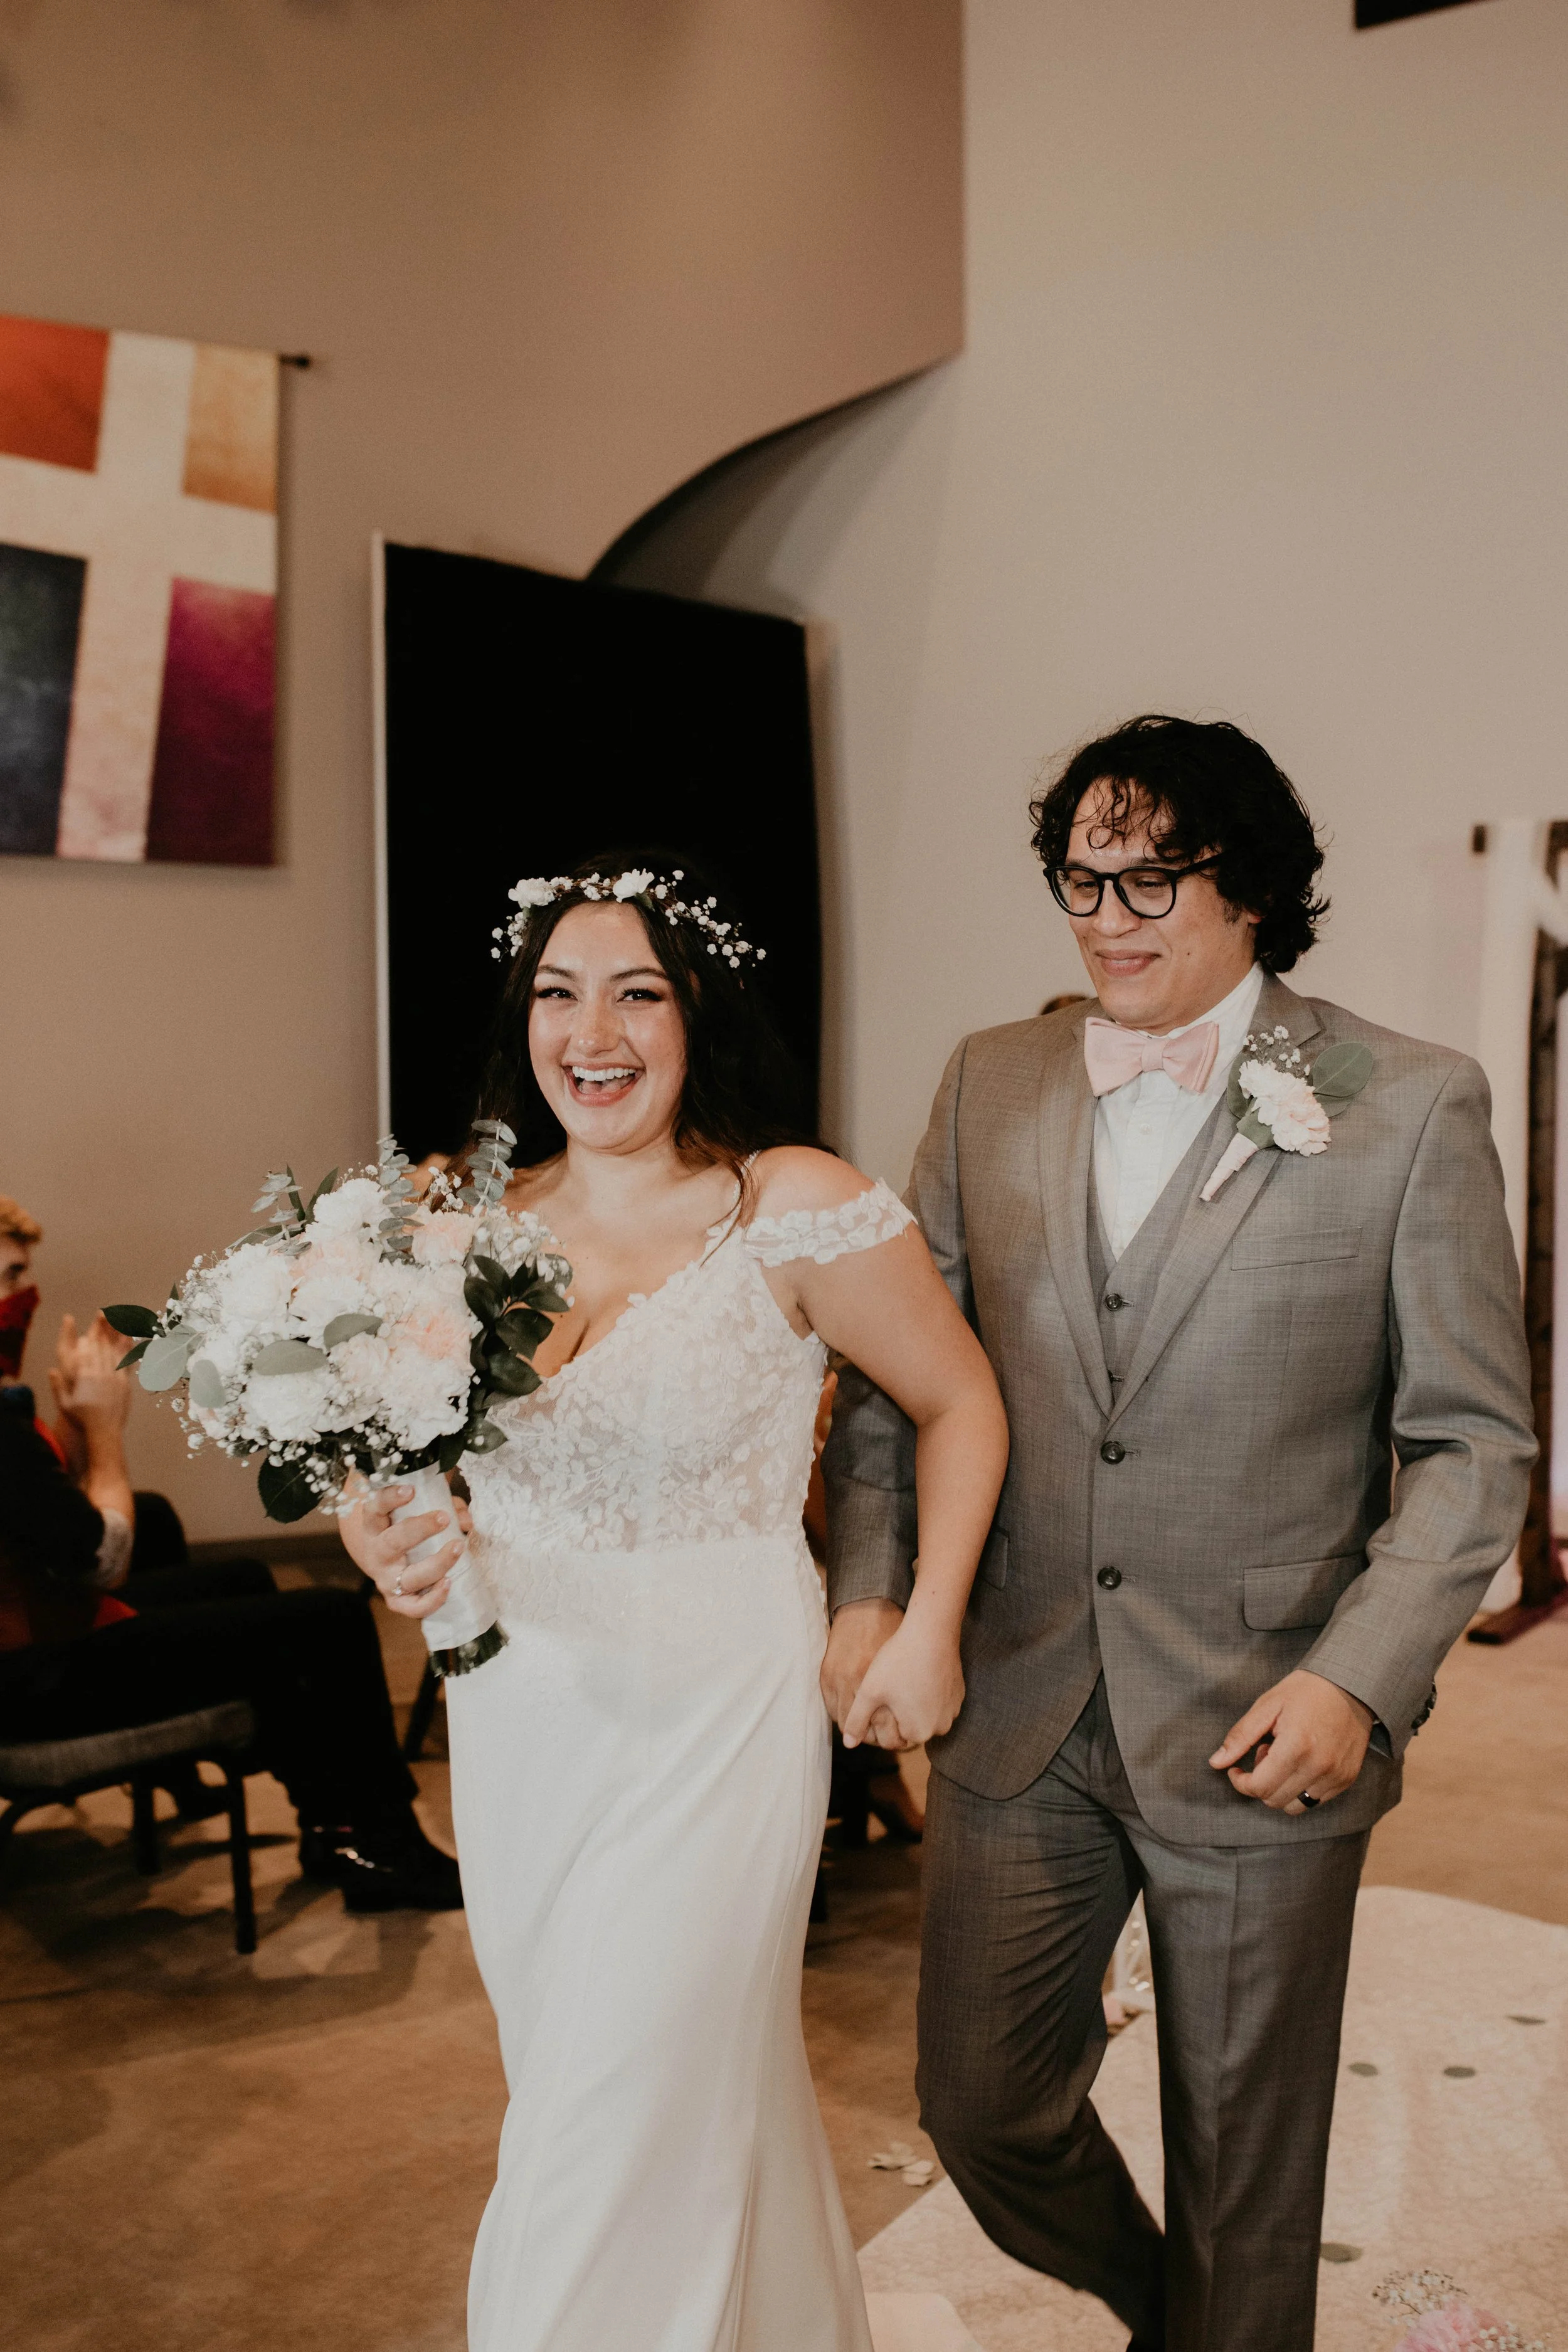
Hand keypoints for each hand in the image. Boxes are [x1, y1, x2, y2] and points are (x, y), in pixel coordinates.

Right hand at [50, 1313, 131, 1442]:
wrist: (103, 1430)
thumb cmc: (82, 1419)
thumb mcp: (64, 1404)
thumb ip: (58, 1386)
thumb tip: (52, 1370)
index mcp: (84, 1376)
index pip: (86, 1350)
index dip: (90, 1335)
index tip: (91, 1323)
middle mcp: (100, 1372)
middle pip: (101, 1346)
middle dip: (102, 1328)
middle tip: (105, 1312)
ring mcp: (114, 1377)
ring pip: (114, 1351)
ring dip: (115, 1334)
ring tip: (118, 1318)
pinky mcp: (124, 1383)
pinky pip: (126, 1363)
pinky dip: (128, 1350)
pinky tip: (131, 1339)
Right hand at [339, 1476, 473, 1620]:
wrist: (381, 1559)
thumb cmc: (405, 1527)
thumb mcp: (416, 1510)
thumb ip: (444, 1507)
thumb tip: (466, 1520)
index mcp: (374, 1525)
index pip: (375, 1509)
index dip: (390, 1499)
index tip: (411, 1490)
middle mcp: (377, 1553)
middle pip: (392, 1542)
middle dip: (419, 1529)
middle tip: (444, 1517)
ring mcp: (386, 1579)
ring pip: (408, 1577)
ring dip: (437, 1564)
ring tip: (459, 1547)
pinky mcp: (397, 1600)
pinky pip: (413, 1607)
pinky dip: (432, 1599)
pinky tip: (449, 1583)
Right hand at [821, 1598, 903, 1732]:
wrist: (866, 1609)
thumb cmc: (891, 1636)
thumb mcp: (900, 1667)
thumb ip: (899, 1695)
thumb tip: (902, 1724)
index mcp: (879, 1681)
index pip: (882, 1728)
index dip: (888, 1737)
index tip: (894, 1737)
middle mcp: (856, 1683)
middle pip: (862, 1729)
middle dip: (872, 1737)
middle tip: (880, 1736)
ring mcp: (838, 1680)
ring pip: (843, 1720)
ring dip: (854, 1726)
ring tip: (865, 1725)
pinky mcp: (825, 1675)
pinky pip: (831, 1707)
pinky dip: (841, 1712)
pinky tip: (852, 1710)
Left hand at [841, 1615, 964, 1752]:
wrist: (931, 1632)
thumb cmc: (898, 1662)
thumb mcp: (870, 1691)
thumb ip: (857, 1721)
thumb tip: (848, 1743)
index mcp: (918, 1732)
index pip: (892, 1738)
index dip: (882, 1717)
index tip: (879, 1697)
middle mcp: (940, 1728)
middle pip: (910, 1727)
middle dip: (899, 1712)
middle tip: (891, 1686)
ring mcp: (952, 1710)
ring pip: (925, 1714)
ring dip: (914, 1703)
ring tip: (904, 1677)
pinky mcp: (958, 1694)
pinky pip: (938, 1701)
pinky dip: (929, 1692)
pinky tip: (919, 1672)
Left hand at [1210, 1668, 1374, 1814]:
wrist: (1351, 1686)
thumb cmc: (1306, 1691)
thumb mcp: (1267, 1705)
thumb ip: (1241, 1736)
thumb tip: (1216, 1763)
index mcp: (1296, 1746)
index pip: (1260, 1787)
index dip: (1241, 1782)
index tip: (1236, 1769)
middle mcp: (1319, 1767)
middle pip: (1275, 1800)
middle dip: (1260, 1783)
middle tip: (1264, 1753)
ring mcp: (1336, 1776)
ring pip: (1295, 1807)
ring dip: (1280, 1789)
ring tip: (1283, 1758)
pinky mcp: (1346, 1780)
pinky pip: (1316, 1800)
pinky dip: (1301, 1788)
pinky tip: (1301, 1762)